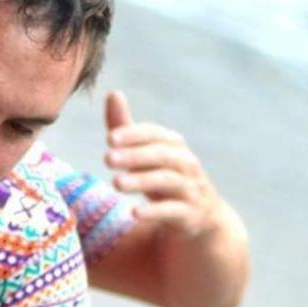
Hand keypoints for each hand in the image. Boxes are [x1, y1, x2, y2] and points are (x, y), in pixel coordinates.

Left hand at [104, 90, 219, 238]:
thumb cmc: (163, 174)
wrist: (200, 214)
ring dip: (141, 181)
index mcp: (172, 144)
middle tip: (107, 159)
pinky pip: (172, 211)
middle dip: (134, 156)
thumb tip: (113, 93)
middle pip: (160, 156)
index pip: (154, 134)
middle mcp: (185, 162)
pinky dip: (154, 211)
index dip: (133, 135)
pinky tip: (134, 213)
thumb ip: (126, 127)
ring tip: (116, 184)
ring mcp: (190, 188)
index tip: (109, 139)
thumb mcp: (145, 152)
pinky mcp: (189, 213)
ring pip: (166, 181)